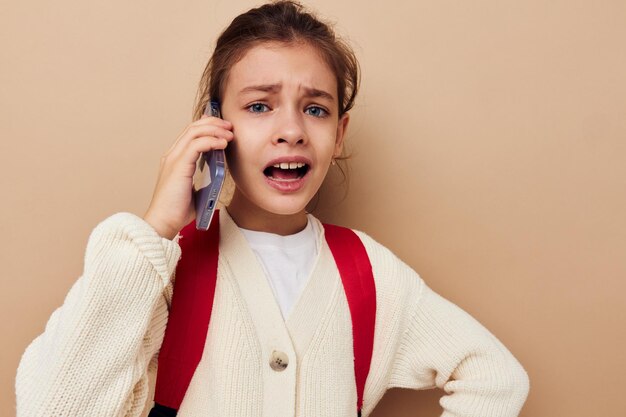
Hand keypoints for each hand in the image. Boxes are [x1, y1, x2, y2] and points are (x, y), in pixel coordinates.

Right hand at [143, 115, 232, 238]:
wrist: (164, 223)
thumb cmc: (178, 211)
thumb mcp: (196, 191)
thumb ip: (204, 180)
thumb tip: (218, 176)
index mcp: (176, 159)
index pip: (191, 133)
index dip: (209, 127)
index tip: (226, 130)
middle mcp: (172, 155)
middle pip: (193, 127)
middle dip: (214, 123)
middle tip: (230, 127)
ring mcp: (174, 159)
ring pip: (194, 132)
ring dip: (215, 130)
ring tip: (229, 135)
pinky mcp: (178, 166)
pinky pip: (196, 145)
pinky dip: (211, 141)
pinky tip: (222, 144)